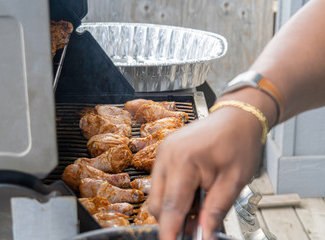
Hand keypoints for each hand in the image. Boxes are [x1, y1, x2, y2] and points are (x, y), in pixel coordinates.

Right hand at [148, 107, 263, 239]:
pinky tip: (194, 190)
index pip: (171, 206)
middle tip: (199, 223)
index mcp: (183, 161)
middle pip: (157, 204)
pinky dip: (174, 194)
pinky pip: (161, 182)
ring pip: (157, 195)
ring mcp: (163, 153)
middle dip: (174, 220)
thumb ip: (215, 211)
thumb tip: (204, 235)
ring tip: (201, 202)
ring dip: (174, 207)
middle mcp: (167, 155)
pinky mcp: (165, 153)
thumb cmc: (238, 142)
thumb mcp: (234, 181)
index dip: (170, 231)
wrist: (236, 118)